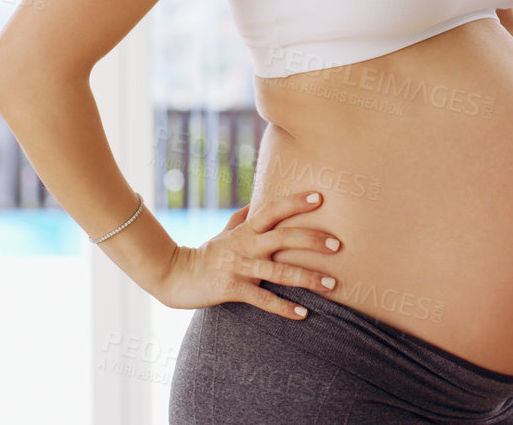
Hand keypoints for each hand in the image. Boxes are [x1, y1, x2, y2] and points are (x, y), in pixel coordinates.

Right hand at [153, 189, 344, 320]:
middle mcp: (246, 245)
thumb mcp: (225, 232)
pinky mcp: (233, 289)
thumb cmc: (205, 253)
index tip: (319, 198)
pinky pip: (263, 299)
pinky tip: (303, 313)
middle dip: (312, 240)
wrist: (174, 276)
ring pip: (279, 271)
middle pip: (284, 237)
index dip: (295, 203)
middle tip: (337, 244)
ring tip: (332, 284)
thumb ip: (242, 216)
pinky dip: (284, 307)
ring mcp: (240, 267)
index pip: (273, 210)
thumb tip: (258, 200)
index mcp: (246, 230)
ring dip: (308, 278)